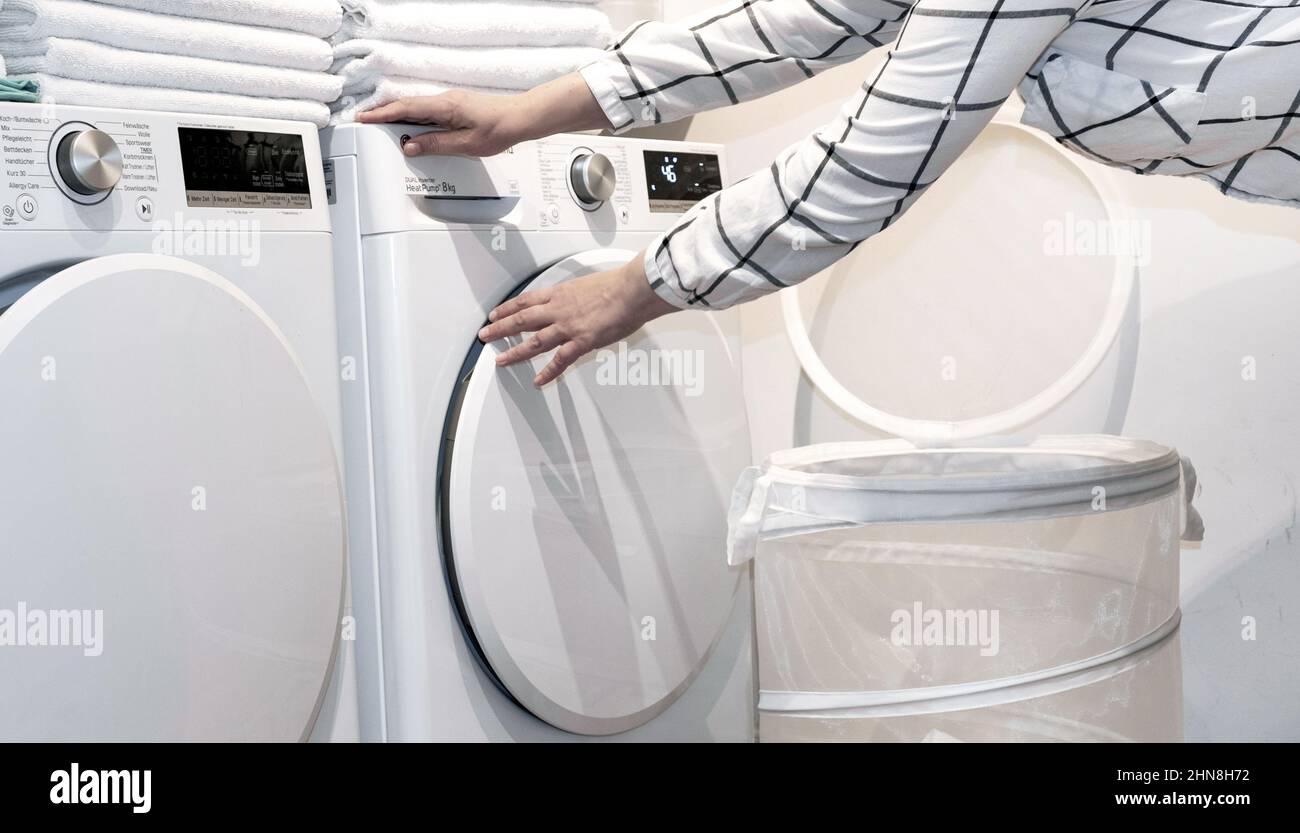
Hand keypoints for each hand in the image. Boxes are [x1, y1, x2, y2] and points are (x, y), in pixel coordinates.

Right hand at [357, 91, 523, 156]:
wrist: (520, 117)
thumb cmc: (499, 129)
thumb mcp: (466, 144)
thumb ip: (436, 145)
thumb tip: (411, 146)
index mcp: (445, 106)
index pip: (406, 108)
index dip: (383, 114)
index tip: (365, 118)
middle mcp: (445, 100)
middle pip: (407, 106)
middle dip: (384, 114)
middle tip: (365, 123)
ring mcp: (450, 102)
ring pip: (417, 108)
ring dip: (398, 115)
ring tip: (382, 126)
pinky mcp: (456, 107)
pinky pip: (428, 110)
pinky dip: (414, 117)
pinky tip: (411, 126)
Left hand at [479, 254, 678, 386]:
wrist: (632, 290)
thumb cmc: (617, 285)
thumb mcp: (588, 284)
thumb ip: (577, 296)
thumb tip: (576, 301)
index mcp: (560, 293)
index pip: (525, 301)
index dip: (507, 309)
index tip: (495, 314)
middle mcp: (559, 309)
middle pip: (521, 320)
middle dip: (500, 329)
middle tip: (485, 336)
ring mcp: (568, 326)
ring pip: (534, 341)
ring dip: (515, 352)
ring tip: (501, 361)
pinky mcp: (582, 341)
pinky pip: (560, 360)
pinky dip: (548, 372)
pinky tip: (538, 380)